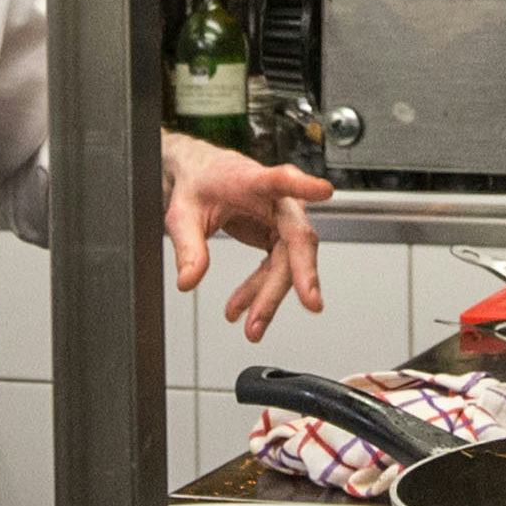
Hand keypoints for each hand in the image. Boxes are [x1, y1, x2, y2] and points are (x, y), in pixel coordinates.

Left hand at [160, 132, 333, 338]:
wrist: (201, 178)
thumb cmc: (199, 184)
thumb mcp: (182, 214)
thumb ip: (188, 246)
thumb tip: (188, 281)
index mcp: (251, 181)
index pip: (279, 180)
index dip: (302, 185)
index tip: (323, 190)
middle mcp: (276, 200)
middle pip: (296, 238)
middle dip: (303, 274)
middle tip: (311, 302)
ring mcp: (282, 220)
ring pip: (288, 263)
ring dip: (271, 296)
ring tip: (252, 328)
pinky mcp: (278, 237)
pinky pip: (275, 270)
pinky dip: (259, 292)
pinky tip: (243, 310)